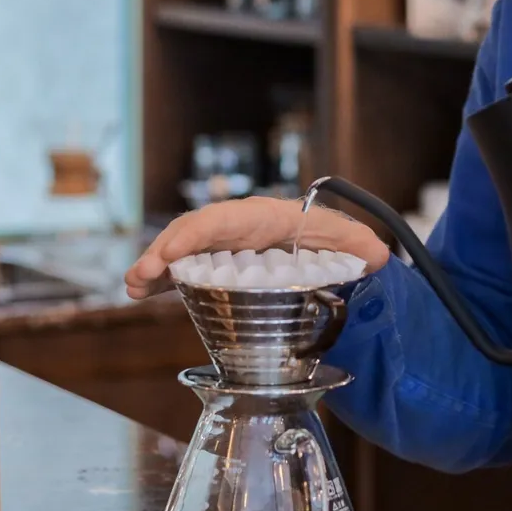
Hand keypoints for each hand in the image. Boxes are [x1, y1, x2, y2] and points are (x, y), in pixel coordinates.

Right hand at [124, 196, 391, 299]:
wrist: (317, 245)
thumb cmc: (324, 237)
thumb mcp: (343, 240)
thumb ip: (359, 245)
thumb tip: (379, 257)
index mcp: (259, 218)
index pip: (221, 221)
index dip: (194, 234)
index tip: (171, 253)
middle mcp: (233, 228)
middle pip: (191, 235)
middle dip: (163, 252)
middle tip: (139, 276)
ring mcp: (219, 247)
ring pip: (180, 252)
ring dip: (154, 266)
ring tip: (132, 287)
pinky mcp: (213, 264)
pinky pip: (182, 268)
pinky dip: (160, 278)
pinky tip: (140, 292)